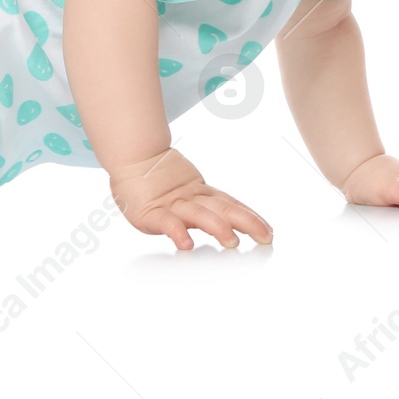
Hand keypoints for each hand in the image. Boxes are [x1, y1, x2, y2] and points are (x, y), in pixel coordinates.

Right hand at [109, 148, 273, 249]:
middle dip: (246, 223)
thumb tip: (226, 220)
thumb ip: (200, 203)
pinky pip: (166, 223)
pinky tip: (186, 244)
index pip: (230, 204)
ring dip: (217, 227)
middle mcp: (190, 197)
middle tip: (265, 236)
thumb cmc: (152, 176)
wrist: (129, 154)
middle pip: (223, 208)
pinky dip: (177, 233)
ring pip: (199, 214)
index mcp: (199, 192)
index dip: (250, 215)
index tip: (268, 230)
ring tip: (231, 241)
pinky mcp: (150, 212)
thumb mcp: (183, 189)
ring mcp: (171, 204)